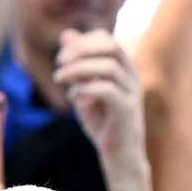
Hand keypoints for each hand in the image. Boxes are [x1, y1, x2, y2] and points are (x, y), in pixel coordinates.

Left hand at [55, 29, 144, 158]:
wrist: (119, 156)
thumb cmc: (102, 122)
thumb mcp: (84, 88)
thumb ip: (77, 64)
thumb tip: (66, 33)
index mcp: (124, 68)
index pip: (107, 39)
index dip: (83, 42)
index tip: (61, 57)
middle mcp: (132, 76)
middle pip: (112, 46)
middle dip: (82, 50)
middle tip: (59, 63)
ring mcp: (132, 93)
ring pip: (109, 67)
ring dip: (79, 69)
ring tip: (59, 79)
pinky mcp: (127, 111)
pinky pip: (108, 90)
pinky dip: (86, 89)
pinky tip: (73, 98)